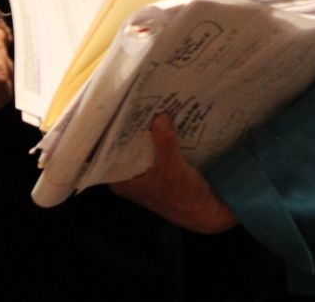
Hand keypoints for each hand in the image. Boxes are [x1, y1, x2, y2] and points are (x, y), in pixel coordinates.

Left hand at [111, 114, 236, 233]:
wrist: (205, 214)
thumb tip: (159, 117)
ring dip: (147, 130)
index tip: (120, 107)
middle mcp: (128, 176)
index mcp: (121, 181)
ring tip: (151, 105)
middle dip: (133, 125)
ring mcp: (143, 172)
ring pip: (141, 145)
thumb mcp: (173, 169)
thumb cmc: (184, 198)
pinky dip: (159, 137)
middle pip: (125, 145)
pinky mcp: (157, 169)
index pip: (109, 149)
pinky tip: (164, 120)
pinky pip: (154, 148)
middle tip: (138, 100)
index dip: (115, 129)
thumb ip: (165, 143)